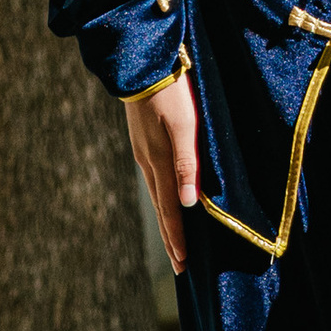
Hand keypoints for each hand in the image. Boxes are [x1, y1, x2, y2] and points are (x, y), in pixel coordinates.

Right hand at [123, 73, 200, 273]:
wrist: (142, 63)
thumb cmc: (170, 92)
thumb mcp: (183, 125)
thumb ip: (187, 163)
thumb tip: (188, 204)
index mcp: (159, 162)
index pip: (170, 210)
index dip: (177, 238)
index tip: (183, 264)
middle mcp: (148, 163)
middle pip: (161, 209)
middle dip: (171, 239)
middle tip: (179, 267)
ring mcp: (143, 153)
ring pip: (156, 196)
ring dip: (166, 222)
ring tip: (174, 243)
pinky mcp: (143, 142)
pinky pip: (154, 180)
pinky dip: (162, 200)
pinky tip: (166, 201)